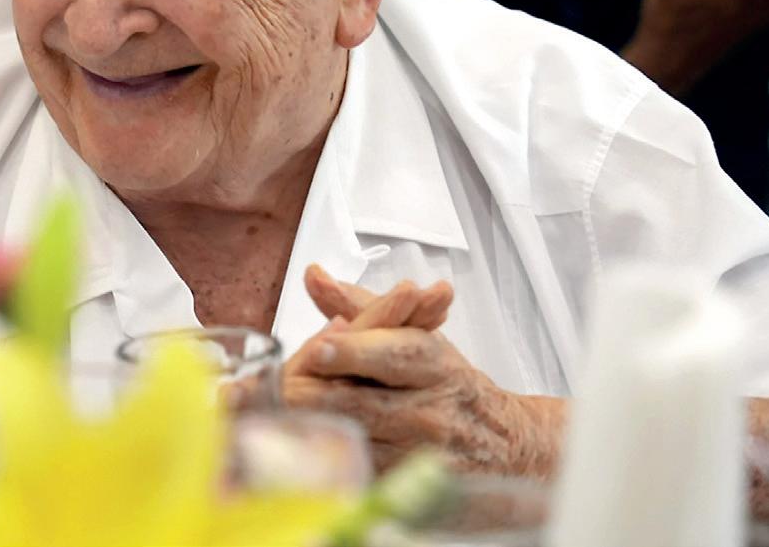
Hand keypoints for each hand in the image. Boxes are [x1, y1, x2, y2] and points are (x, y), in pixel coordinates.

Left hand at [282, 268, 564, 475]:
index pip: (393, 353)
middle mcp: (428, 410)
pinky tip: (296, 452)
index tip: (316, 348)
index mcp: (431, 362)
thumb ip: (359, 306)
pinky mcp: (410, 492)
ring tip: (264, 416)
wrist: (508, 448)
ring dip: (307, 430)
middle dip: (306, 396)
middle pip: (363, 403)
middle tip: (259, 387)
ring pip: (356, 443)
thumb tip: (313, 277)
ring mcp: (420, 456)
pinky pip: (360, 477)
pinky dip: (326, 463)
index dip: (353, 351)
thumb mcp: (416, 336)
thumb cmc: (450, 386)